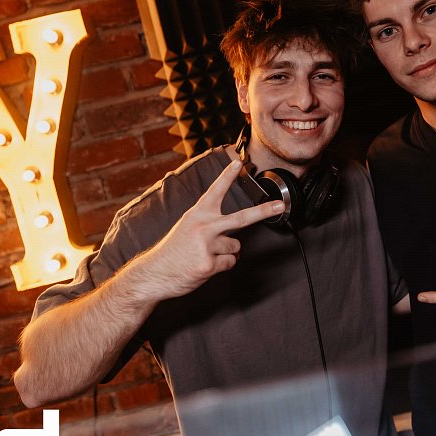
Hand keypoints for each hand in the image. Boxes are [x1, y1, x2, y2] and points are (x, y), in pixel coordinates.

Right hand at [140, 158, 283, 298]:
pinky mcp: (208, 264)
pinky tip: (205, 265)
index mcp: (198, 214)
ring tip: (206, 254)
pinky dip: (221, 266)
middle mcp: (204, 226)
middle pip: (242, 218)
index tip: (238, 162)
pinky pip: (229, 263)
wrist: (155, 272)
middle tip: (280, 206)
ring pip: (235, 247)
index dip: (227, 176)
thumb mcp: (187, 226)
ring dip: (226, 253)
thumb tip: (232, 233)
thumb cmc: (174, 249)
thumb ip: (209, 222)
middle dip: (264, 212)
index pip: (215, 191)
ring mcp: (207, 246)